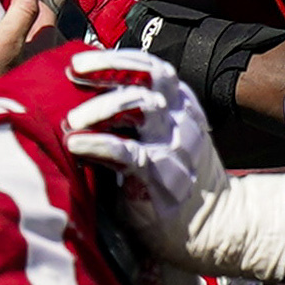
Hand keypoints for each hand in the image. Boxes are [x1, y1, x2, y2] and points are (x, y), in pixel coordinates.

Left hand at [65, 49, 221, 258]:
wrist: (212, 224)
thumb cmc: (172, 179)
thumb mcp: (160, 137)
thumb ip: (132, 117)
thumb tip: (80, 99)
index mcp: (179, 105)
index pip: (152, 67)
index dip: (116, 60)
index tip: (79, 61)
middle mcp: (179, 119)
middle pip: (147, 79)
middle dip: (106, 72)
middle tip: (71, 76)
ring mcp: (173, 146)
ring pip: (140, 107)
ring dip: (101, 108)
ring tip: (71, 119)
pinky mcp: (161, 176)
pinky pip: (128, 153)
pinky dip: (98, 144)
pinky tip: (75, 144)